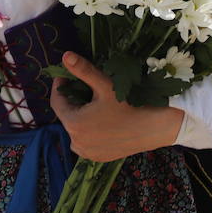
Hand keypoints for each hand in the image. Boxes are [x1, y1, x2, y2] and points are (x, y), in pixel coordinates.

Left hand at [50, 52, 183, 161]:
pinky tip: (99, 122)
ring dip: (79, 118)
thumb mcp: (105, 86)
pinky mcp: (97, 158)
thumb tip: (65, 55)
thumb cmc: (129, 105)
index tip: (64, 77)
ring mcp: (86, 152)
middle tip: (81, 89)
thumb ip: (83, 71)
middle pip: (67, 116)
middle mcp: (76, 142)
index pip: (57, 102)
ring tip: (91, 105)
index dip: (60, 88)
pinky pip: (85, 142)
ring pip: (76, 129)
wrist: (155, 128)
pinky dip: (88, 132)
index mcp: (73, 124)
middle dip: (72, 102)